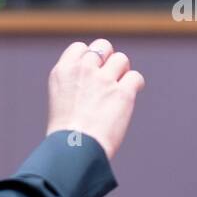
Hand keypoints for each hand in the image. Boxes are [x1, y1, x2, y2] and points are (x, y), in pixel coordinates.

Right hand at [46, 39, 144, 160]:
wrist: (74, 149)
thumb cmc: (66, 133)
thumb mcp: (61, 97)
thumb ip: (75, 80)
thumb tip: (95, 72)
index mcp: (64, 70)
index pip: (81, 47)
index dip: (90, 58)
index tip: (93, 71)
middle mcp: (83, 70)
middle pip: (103, 46)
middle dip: (108, 59)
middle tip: (109, 77)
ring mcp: (104, 80)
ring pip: (122, 59)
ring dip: (123, 72)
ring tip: (119, 89)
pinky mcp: (123, 93)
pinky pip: (136, 77)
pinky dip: (136, 85)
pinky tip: (131, 95)